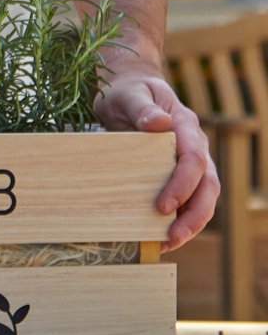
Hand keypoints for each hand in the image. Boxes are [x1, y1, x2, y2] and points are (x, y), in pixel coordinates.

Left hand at [93, 71, 218, 250]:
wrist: (128, 90)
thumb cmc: (127, 92)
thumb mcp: (129, 95)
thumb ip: (142, 108)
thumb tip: (160, 123)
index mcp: (185, 125)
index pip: (193, 159)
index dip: (182, 185)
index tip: (163, 206)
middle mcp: (195, 146)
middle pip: (207, 185)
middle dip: (193, 215)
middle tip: (171, 238)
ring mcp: (190, 162)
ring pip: (203, 197)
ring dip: (190, 223)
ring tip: (167, 244)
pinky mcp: (178, 174)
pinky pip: (187, 200)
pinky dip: (178, 220)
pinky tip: (159, 237)